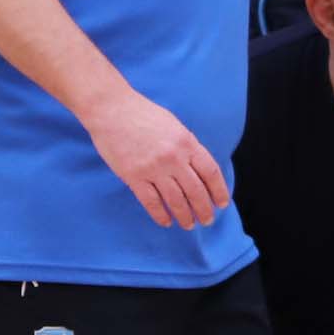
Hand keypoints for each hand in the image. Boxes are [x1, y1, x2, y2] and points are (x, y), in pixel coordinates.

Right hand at [83, 91, 227, 230]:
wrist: (111, 110)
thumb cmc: (142, 113)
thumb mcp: (173, 125)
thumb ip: (186, 146)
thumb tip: (197, 168)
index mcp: (187, 142)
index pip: (210, 172)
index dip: (219, 191)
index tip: (222, 203)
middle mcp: (174, 158)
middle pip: (196, 191)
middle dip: (204, 209)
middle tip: (207, 220)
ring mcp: (154, 169)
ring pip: (176, 200)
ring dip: (185, 216)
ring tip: (188, 225)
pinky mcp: (134, 177)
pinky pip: (151, 202)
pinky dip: (160, 214)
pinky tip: (166, 221)